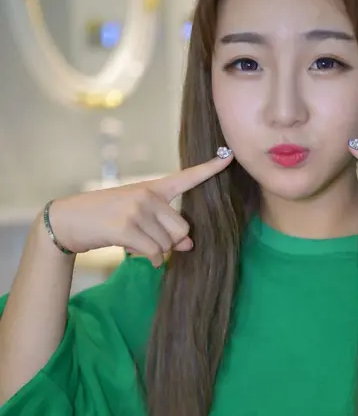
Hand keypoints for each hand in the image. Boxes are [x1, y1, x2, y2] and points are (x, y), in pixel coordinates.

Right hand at [46, 152, 233, 266]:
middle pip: (182, 229)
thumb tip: (189, 245)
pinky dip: (150, 261)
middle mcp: (148, 195)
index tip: (230, 155)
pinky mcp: (127, 227)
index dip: (211, 168)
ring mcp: (137, 210)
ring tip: (135, 243)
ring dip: (156, 253)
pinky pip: (155, 253)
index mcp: (153, 187)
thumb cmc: (106, 218)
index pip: (187, 177)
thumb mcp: (138, 218)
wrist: (69, 220)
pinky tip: (136, 253)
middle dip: (170, 242)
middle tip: (150, 241)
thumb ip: (165, 227)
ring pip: (168, 245)